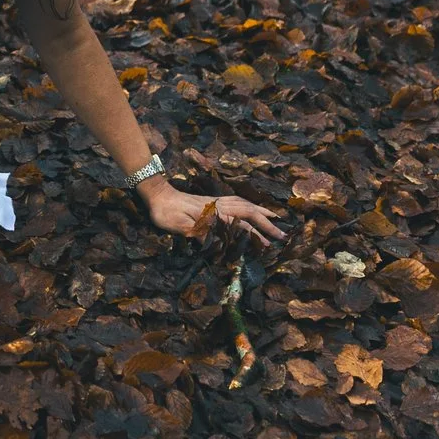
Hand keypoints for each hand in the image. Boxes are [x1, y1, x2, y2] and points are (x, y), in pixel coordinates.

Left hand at [142, 180, 284, 245]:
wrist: (156, 194)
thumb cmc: (165, 213)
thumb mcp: (179, 226)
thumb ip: (199, 231)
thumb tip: (220, 238)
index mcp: (215, 213)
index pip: (243, 223)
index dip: (259, 233)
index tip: (272, 244)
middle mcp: (219, 206)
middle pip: (249, 212)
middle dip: (267, 223)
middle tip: (282, 234)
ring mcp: (216, 202)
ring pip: (244, 204)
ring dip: (261, 211)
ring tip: (274, 218)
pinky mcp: (211, 201)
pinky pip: (236, 201)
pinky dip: (248, 205)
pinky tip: (250, 208)